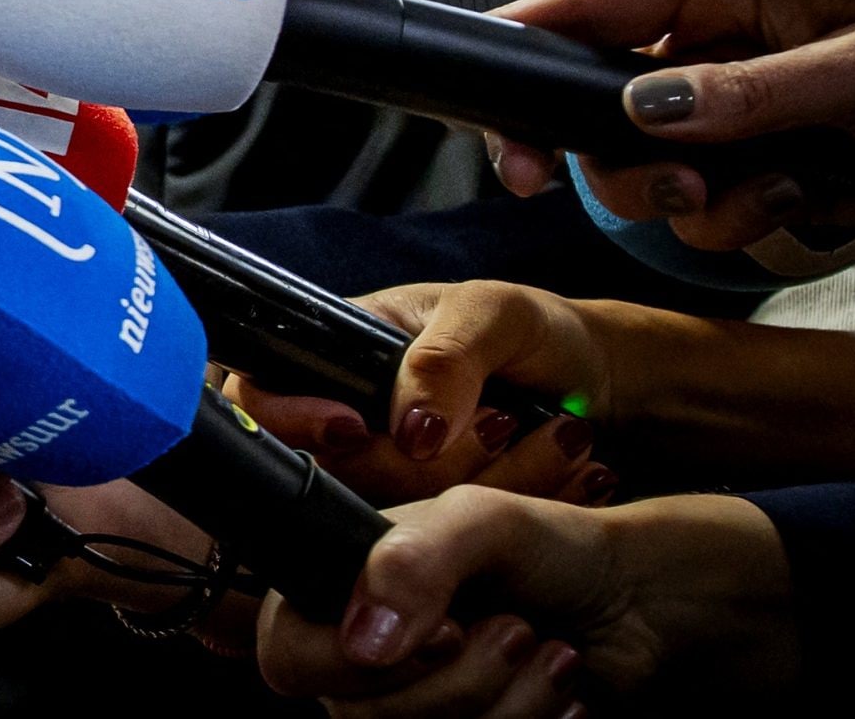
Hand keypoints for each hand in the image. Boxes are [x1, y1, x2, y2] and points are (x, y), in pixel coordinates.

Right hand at [227, 282, 612, 505]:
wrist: (595, 381)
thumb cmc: (534, 330)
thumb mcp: (495, 315)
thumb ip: (444, 358)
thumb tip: (408, 432)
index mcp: (333, 357)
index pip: (259, 393)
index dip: (291, 419)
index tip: (354, 427)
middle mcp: (345, 422)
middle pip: (327, 471)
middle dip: (419, 461)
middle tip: (498, 420)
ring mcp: (384, 477)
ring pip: (384, 513)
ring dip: (476, 483)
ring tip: (539, 437)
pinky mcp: (426, 520)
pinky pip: (437, 539)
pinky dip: (502, 510)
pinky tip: (559, 476)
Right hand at [256, 488, 795, 709]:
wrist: (638, 604)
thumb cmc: (553, 548)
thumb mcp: (478, 521)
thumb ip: (411, 561)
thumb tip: (360, 639)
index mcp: (338, 595)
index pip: (289, 656)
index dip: (354, 661)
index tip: (440, 630)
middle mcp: (365, 662)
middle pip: (366, 716)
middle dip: (463, 679)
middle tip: (511, 627)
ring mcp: (416, 711)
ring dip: (511, 703)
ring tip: (545, 652)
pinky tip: (559, 693)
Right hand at [486, 0, 854, 246]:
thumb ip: (749, 88)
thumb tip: (645, 108)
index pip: (596, 0)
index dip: (528, 42)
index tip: (486, 90)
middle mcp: (722, 43)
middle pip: (598, 101)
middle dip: (615, 156)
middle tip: (628, 187)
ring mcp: (740, 108)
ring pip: (649, 167)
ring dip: (696, 200)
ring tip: (773, 195)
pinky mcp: (764, 166)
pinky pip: (709, 207)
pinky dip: (746, 220)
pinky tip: (807, 202)